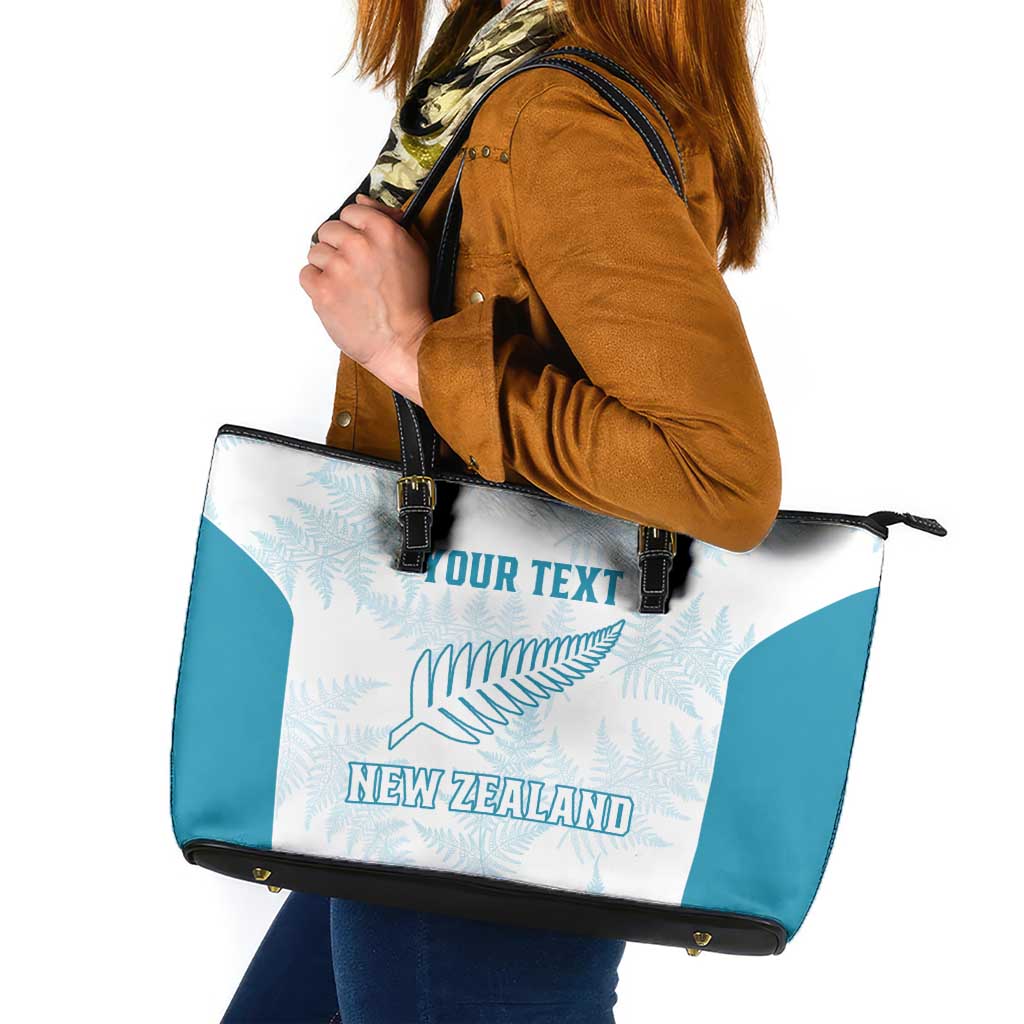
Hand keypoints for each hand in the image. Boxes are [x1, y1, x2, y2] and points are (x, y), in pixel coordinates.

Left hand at [301, 195, 431, 403]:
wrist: (403, 343)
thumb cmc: (411, 302)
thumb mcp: (416, 252)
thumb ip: (389, 220)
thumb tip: (362, 201)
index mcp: (383, 231)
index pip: (351, 211)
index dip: (355, 230)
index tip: (361, 246)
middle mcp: (358, 245)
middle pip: (329, 230)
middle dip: (339, 248)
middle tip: (354, 271)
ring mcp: (337, 268)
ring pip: (315, 252)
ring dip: (327, 267)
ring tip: (347, 287)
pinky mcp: (322, 291)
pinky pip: (306, 274)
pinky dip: (317, 285)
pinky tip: (337, 296)